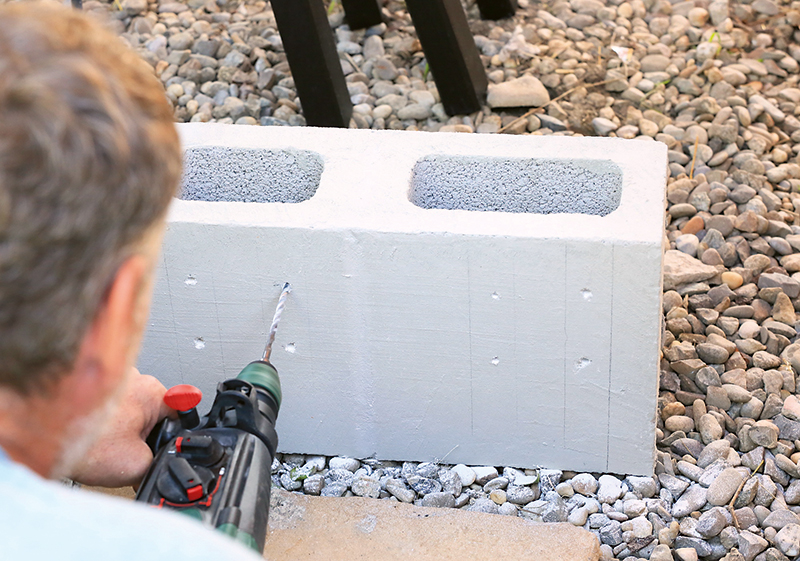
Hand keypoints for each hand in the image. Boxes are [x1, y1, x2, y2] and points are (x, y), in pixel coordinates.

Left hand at [69, 368, 173, 487]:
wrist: (41, 436)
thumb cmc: (83, 441)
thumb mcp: (137, 465)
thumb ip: (158, 462)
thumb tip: (155, 465)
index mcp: (154, 391)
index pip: (181, 410)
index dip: (173, 435)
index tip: (166, 445)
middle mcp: (134, 377)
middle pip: (152, 410)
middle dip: (143, 433)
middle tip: (129, 451)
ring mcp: (110, 378)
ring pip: (128, 407)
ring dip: (121, 426)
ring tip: (105, 445)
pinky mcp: (88, 384)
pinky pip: (106, 405)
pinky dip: (102, 420)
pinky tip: (93, 437)